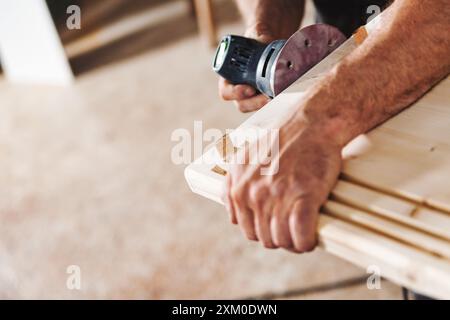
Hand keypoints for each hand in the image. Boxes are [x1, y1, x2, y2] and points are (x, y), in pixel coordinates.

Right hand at [218, 25, 274, 112]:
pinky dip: (276, 103)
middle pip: (242, 105)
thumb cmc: (258, 40)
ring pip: (255, 108)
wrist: (270, 45)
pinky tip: (286, 97)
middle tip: (268, 98)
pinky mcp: (265, 98)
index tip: (250, 89)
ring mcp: (252, 96)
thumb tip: (263, 36)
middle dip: (255, 103)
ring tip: (280, 97)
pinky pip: (268, 106)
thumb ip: (258, 35)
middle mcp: (238, 90)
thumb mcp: (257, 35)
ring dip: (267, 105)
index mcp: (228, 77)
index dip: (236, 93)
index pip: (226, 92)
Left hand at [224, 117, 341, 251]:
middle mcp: (255, 195)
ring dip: (293, 243)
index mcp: (240, 188)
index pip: (247, 229)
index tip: (275, 229)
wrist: (310, 125)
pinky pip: (301, 236)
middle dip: (279, 238)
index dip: (264, 233)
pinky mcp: (303, 197)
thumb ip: (232, 186)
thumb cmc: (280, 141)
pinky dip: (306, 242)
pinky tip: (310, 238)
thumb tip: (230, 211)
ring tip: (302, 236)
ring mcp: (278, 197)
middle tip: (292, 232)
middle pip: (265, 238)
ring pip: (282, 240)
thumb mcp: (243, 159)